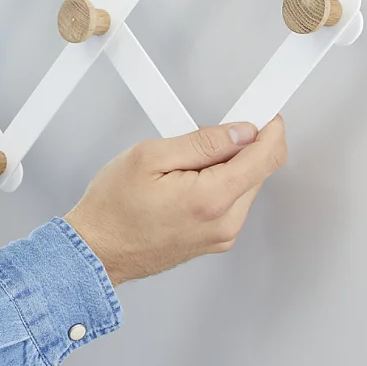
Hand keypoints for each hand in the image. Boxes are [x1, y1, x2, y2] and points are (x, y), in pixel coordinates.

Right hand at [63, 116, 288, 285]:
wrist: (97, 250)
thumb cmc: (112, 211)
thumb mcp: (148, 157)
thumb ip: (202, 141)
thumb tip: (240, 132)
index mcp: (212, 198)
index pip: (267, 156)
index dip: (269, 128)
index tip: (263, 115)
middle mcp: (225, 222)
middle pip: (258, 170)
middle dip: (239, 147)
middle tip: (205, 138)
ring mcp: (222, 235)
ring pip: (245, 186)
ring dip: (226, 168)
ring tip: (184, 168)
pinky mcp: (216, 241)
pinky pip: (231, 204)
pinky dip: (217, 187)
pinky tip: (185, 186)